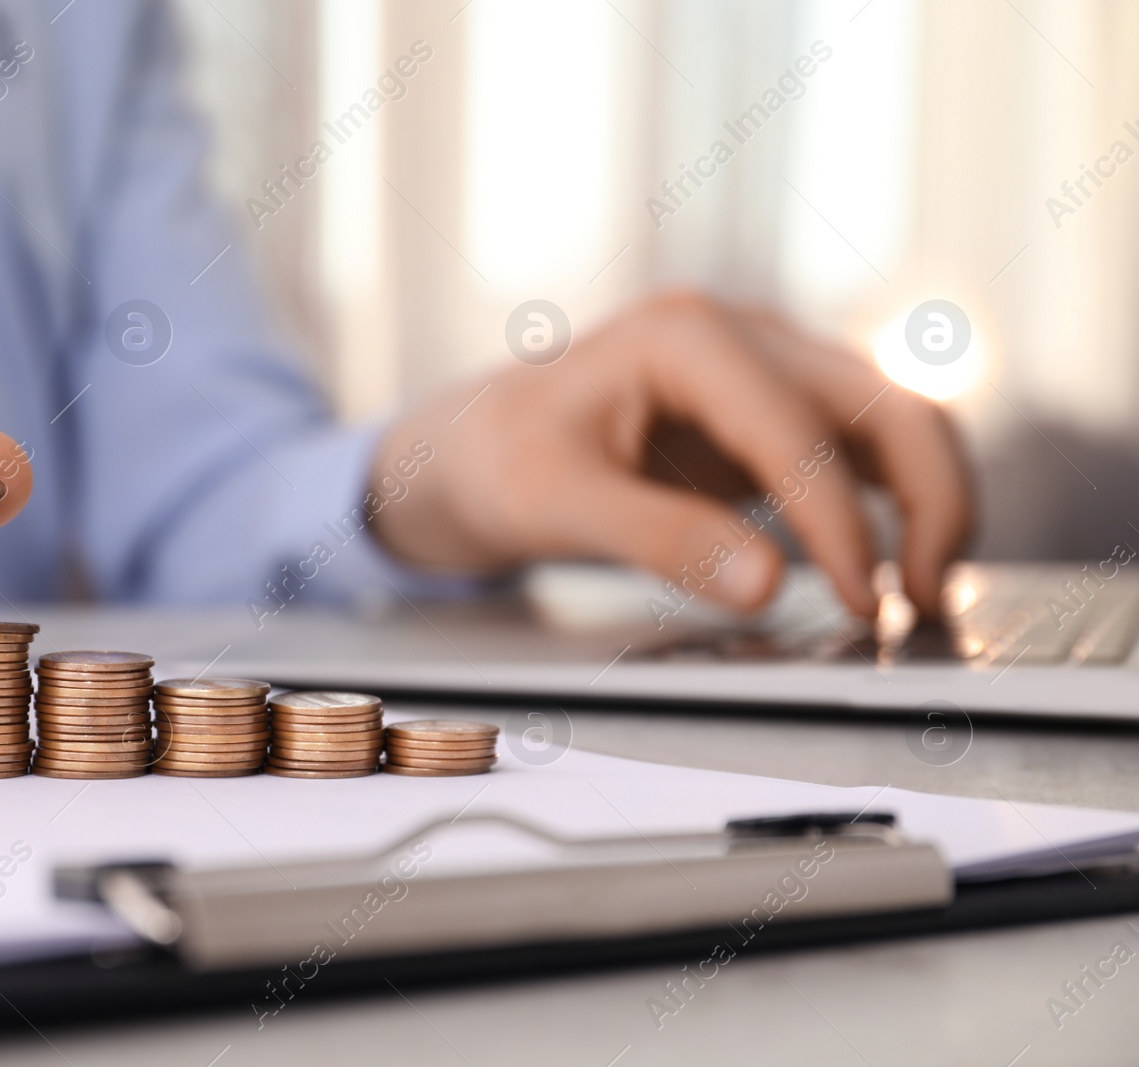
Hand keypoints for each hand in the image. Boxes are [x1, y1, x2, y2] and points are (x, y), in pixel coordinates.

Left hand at [369, 291, 971, 616]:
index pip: (796, 427)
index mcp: (683, 336)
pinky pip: (863, 447)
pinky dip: (895, 501)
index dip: (840, 521)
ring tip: (928, 596)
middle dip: (930, 498)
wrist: (471, 447)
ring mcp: (764, 368)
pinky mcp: (772, 413)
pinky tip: (895, 568)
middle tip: (930, 602)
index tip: (862, 602)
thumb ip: (659, 540)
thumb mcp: (555, 506)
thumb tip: (767, 587)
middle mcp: (739, 335)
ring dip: (929, 499)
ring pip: (893, 417)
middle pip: (883, 401)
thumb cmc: (497, 461)